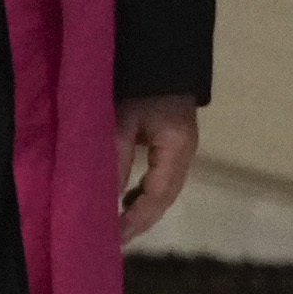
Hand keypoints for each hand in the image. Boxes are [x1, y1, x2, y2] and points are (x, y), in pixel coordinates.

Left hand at [117, 94, 198, 244]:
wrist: (160, 50)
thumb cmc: (139, 83)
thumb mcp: (122, 119)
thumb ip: (116, 158)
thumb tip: (107, 200)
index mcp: (177, 148)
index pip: (158, 196)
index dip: (136, 220)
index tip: (114, 239)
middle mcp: (185, 154)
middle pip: (165, 198)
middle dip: (140, 221)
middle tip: (114, 243)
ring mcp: (183, 149)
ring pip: (164, 190)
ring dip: (142, 210)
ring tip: (118, 228)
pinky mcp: (173, 143)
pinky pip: (161, 178)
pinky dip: (144, 194)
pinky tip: (126, 201)